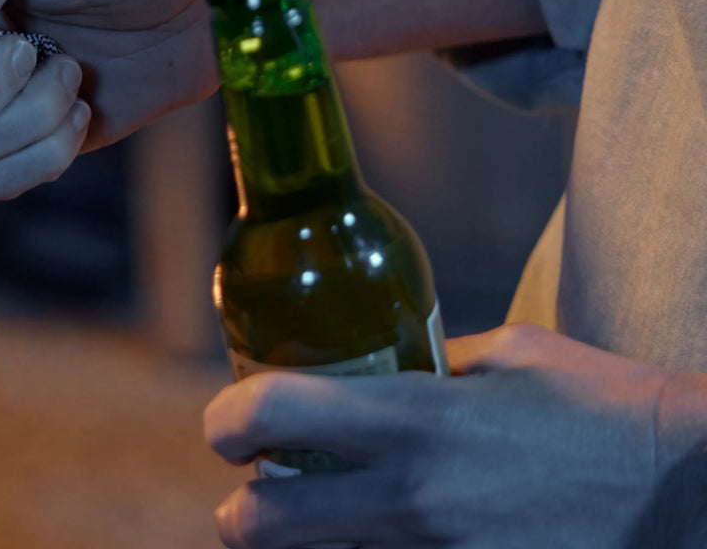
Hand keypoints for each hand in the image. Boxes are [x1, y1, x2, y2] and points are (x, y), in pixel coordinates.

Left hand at [202, 323, 701, 547]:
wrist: (693, 497)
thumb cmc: (605, 410)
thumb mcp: (510, 356)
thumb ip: (428, 366)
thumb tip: (371, 370)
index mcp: (417, 419)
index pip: (270, 414)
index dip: (226, 419)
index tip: (228, 427)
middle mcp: (412, 498)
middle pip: (260, 526)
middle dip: (242, 514)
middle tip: (259, 495)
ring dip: (308, 545)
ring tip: (328, 519)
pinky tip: (387, 538)